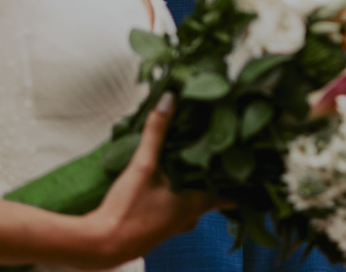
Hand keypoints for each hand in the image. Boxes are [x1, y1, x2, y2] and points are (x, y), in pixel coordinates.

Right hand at [83, 94, 223, 266]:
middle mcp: (191, 217)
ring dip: (195, 181)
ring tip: (194, 155)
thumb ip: (157, 133)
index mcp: (196, 204)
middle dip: (214, 171)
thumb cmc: (126, 212)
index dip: (239, 173)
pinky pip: (179, 206)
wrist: (101, 245)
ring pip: (195, 199)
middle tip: (218, 145)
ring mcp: (175, 225)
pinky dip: (179, 191)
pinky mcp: (160, 227)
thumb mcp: (143, 166)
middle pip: (213, 192)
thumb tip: (170, 99)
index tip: (243, 154)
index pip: (230, 190)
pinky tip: (168, 177)